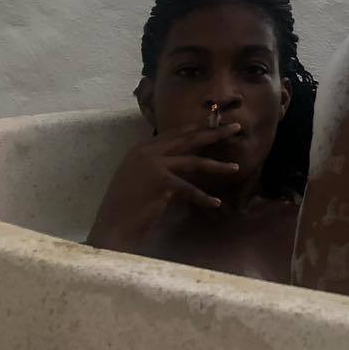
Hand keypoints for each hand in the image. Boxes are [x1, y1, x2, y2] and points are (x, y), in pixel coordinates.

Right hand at [86, 123, 242, 252]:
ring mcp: (153, 165)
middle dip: (215, 133)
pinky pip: (189, 189)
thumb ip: (159, 163)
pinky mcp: (160, 182)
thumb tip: (186, 157)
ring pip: (194, 162)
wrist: (112, 226)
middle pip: (189, 139)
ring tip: (235, 168)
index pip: (177, 133)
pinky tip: (216, 202)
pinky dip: (203, 197)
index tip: (217, 123)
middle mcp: (147, 151)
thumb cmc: (127, 205)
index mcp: (142, 148)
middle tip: (237, 128)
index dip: (199, 127)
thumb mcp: (140, 176)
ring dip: (217, 166)